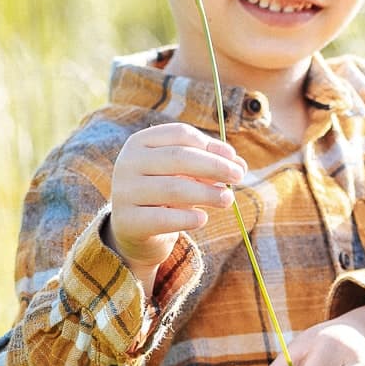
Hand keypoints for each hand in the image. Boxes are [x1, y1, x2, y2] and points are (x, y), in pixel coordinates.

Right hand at [107, 123, 242, 286]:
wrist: (135, 230)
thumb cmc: (165, 196)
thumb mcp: (185, 175)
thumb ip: (209, 166)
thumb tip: (240, 164)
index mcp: (140, 143)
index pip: (179, 134)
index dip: (210, 144)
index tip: (233, 157)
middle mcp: (128, 163)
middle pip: (178, 157)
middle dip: (213, 166)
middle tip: (239, 176)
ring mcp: (124, 192)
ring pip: (173, 188)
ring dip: (207, 193)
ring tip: (228, 199)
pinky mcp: (128, 222)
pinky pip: (163, 218)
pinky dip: (188, 218)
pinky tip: (203, 219)